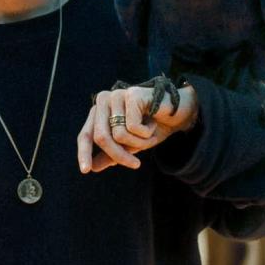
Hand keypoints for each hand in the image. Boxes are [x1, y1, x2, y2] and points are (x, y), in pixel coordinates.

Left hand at [76, 82, 197, 173]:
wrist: (180, 113)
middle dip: (119, 155)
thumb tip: (92, 167)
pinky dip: (146, 133)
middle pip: (101, 137)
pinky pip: (133, 127)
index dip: (84, 153)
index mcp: (98, 112)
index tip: (85, 171)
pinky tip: (154, 122)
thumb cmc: (152, 127)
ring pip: (118, 135)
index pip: (85, 134)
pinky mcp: (131, 94)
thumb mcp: (130, 145)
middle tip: (136, 165)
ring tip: (149, 133)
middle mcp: (103, 100)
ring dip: (139, 142)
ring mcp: (116, 95)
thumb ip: (111, 154)